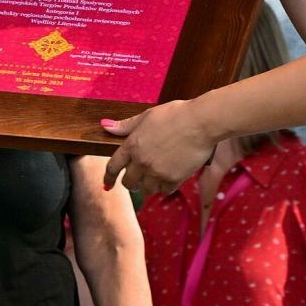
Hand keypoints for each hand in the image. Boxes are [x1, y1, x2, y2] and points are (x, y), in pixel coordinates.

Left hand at [101, 99, 217, 198]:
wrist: (201, 122)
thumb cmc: (175, 114)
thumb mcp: (147, 116)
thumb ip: (125, 125)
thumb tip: (104, 125)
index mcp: (132, 145)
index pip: (113, 166)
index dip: (108, 178)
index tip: (107, 185)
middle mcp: (142, 161)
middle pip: (129, 182)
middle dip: (130, 183)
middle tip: (136, 181)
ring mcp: (157, 172)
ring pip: (146, 189)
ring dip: (148, 186)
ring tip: (153, 179)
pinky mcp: (173, 179)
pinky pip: (164, 191)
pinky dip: (165, 187)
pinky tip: (168, 179)